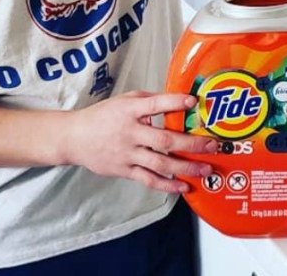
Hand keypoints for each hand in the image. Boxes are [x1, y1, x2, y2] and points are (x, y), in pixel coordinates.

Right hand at [66, 90, 217, 192]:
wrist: (74, 138)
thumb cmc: (103, 116)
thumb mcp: (124, 100)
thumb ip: (149, 101)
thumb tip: (178, 99)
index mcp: (130, 111)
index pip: (155, 105)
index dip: (174, 103)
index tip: (192, 101)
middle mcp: (130, 132)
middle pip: (164, 139)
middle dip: (192, 143)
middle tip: (213, 145)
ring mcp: (127, 154)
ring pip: (160, 163)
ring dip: (186, 167)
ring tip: (206, 169)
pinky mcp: (124, 170)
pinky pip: (149, 179)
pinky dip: (167, 184)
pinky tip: (184, 186)